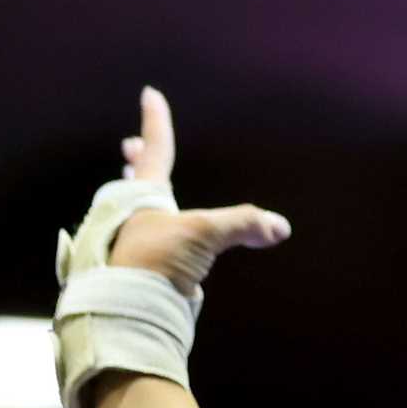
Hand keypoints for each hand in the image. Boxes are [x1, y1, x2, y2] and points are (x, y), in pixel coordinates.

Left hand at [110, 86, 290, 297]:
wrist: (127, 313)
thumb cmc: (156, 262)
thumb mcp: (205, 235)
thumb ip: (243, 224)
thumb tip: (280, 228)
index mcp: (144, 198)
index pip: (156, 149)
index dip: (155, 121)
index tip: (149, 94)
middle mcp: (132, 218)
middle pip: (136, 183)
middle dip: (138, 164)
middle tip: (130, 149)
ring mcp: (129, 248)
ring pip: (134, 215)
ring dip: (135, 200)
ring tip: (132, 192)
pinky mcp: (133, 276)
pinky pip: (142, 249)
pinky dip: (145, 239)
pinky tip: (150, 248)